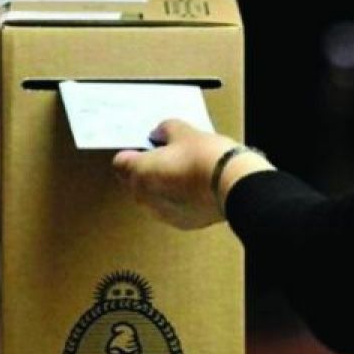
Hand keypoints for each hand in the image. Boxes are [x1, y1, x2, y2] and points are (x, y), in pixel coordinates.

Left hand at [113, 119, 273, 229]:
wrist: (234, 185)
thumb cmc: (208, 159)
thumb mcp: (184, 131)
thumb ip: (165, 130)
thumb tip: (161, 133)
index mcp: (139, 173)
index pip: (120, 162)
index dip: (133, 151)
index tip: (146, 145)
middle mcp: (145, 198)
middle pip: (135, 180)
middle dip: (147, 169)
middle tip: (168, 154)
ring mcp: (163, 213)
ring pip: (153, 196)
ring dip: (162, 185)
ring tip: (185, 171)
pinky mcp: (182, 223)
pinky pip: (171, 208)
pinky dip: (178, 199)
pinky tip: (195, 186)